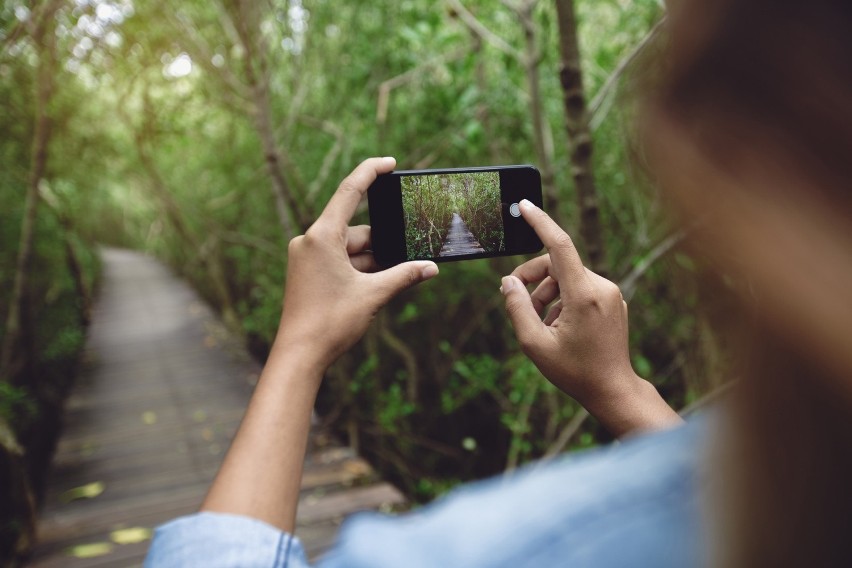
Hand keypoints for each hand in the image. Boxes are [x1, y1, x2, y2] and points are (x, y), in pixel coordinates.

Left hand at [275, 157, 438, 369]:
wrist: (299, 355)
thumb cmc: (330, 323)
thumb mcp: (373, 295)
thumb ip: (404, 276)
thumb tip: (430, 268)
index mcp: (321, 236)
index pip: (349, 192)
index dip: (371, 172)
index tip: (389, 163)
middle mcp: (309, 241)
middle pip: (357, 231)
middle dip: (383, 245)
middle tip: (409, 260)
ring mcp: (307, 258)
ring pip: (350, 250)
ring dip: (373, 263)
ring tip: (391, 283)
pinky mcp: (307, 273)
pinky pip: (339, 262)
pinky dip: (359, 270)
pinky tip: (377, 286)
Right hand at [501, 200, 680, 435]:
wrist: (613, 389)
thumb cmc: (574, 371)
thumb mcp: (534, 344)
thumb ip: (517, 308)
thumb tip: (508, 282)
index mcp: (584, 295)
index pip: (560, 245)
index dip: (540, 222)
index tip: (524, 205)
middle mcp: (602, 287)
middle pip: (557, 264)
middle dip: (533, 279)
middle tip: (516, 301)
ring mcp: (611, 293)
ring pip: (567, 276)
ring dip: (546, 293)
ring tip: (538, 323)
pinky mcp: (613, 300)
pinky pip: (581, 287)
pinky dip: (562, 299)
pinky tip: (557, 326)